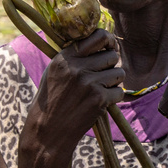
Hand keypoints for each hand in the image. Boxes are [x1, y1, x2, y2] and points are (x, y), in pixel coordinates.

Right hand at [23, 30, 124, 157]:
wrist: (48, 131)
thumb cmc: (51, 101)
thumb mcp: (54, 72)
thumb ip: (74, 56)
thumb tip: (101, 41)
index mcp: (65, 58)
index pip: (97, 36)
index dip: (108, 40)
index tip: (110, 46)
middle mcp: (77, 67)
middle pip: (112, 56)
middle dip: (111, 65)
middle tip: (103, 76)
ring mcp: (89, 83)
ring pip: (119, 73)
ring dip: (114, 82)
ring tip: (100, 90)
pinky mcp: (99, 99)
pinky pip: (119, 92)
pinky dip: (114, 98)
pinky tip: (100, 103)